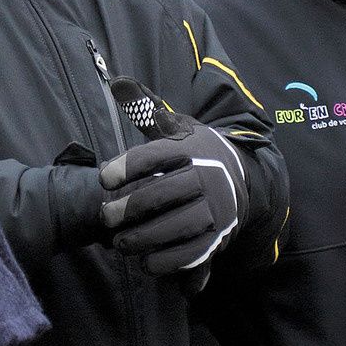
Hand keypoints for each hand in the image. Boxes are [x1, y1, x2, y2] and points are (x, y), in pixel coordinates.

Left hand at [100, 77, 249, 279]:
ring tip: (120, 243)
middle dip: (129, 208)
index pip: (155, 155)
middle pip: (163, 193)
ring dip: (145, 238)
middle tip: (105, 217)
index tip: (102, 178)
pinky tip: (146, 263)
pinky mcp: (222, 235)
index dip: (126, 166)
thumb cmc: (195, 152)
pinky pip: (195, 252)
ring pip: (178, 226)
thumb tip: (118, 82)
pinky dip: (169, 261)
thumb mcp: (175, 126)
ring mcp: (218, 207)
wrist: (242, 176)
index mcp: (192, 146)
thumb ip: (146, 108)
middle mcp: (209, 175)